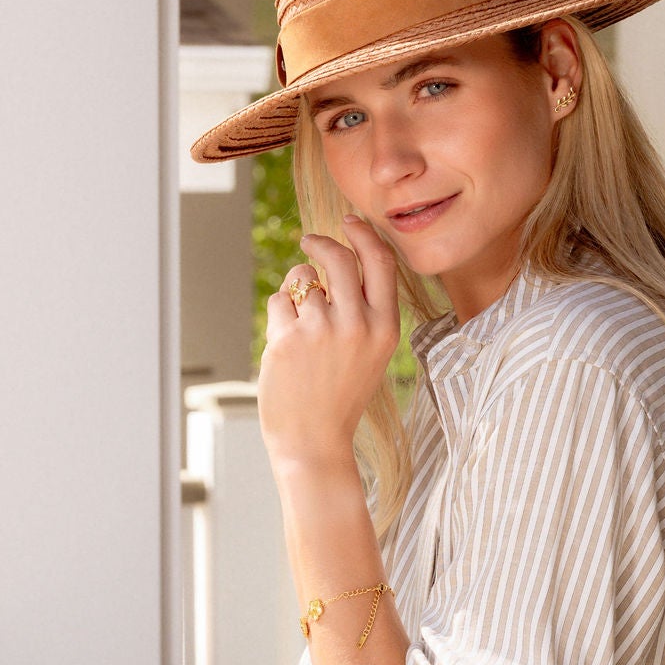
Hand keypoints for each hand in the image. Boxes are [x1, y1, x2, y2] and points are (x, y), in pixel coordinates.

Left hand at [258, 216, 399, 467]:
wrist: (314, 442)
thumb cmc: (340, 396)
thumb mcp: (371, 353)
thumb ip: (363, 310)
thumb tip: (339, 258)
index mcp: (385, 328)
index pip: (380, 261)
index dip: (364, 234)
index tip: (349, 222)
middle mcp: (357, 325)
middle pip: (339, 257)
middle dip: (321, 242)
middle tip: (308, 240)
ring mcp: (321, 331)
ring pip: (302, 279)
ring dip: (296, 293)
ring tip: (300, 330)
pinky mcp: (287, 338)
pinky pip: (279, 301)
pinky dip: (279, 315)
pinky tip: (286, 346)